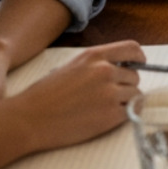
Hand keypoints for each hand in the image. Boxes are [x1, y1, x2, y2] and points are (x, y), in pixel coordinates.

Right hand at [11, 40, 144, 151]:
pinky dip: (124, 115)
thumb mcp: (70, 67)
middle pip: (135, 76)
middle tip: (110, 96)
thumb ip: (95, 65)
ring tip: (104, 108)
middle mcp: (105, 72)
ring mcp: (110, 94)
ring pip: (135, 95)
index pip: (132, 49)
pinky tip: (107, 117)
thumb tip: (118, 69)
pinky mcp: (111, 116)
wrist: (28, 119)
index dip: (139, 58)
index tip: (139, 65)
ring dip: (125, 101)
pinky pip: (132, 112)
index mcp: (94, 56)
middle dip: (126, 85)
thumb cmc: (44, 95)